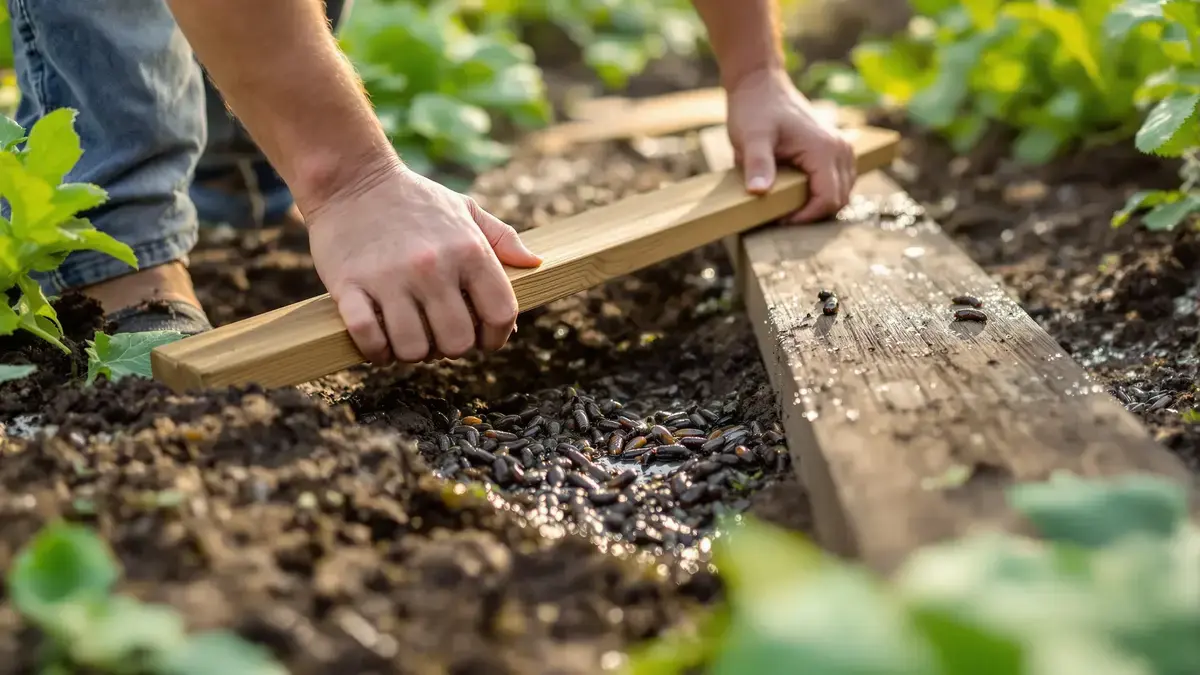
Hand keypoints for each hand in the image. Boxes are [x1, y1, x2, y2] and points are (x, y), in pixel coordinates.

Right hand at [305, 161, 540, 363]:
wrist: (351, 178)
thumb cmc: (415, 200)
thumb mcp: (465, 209)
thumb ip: (502, 238)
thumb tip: (534, 263)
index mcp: (469, 250)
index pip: (501, 315)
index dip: (496, 338)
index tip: (483, 339)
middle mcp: (433, 267)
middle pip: (457, 342)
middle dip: (450, 348)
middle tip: (438, 335)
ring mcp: (390, 278)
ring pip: (413, 349)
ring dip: (412, 352)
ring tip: (408, 337)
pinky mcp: (349, 286)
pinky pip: (369, 338)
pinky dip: (376, 351)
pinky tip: (380, 342)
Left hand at [726, 66, 855, 222]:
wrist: (761, 84)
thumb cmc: (754, 109)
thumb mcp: (751, 138)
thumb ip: (758, 164)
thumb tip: (758, 192)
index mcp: (825, 150)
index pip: (828, 200)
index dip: (805, 217)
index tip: (778, 218)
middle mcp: (841, 150)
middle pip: (839, 200)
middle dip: (811, 214)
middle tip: (780, 215)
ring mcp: (842, 148)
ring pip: (842, 193)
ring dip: (818, 205)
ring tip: (787, 205)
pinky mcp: (836, 149)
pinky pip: (839, 182)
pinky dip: (822, 193)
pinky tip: (796, 193)